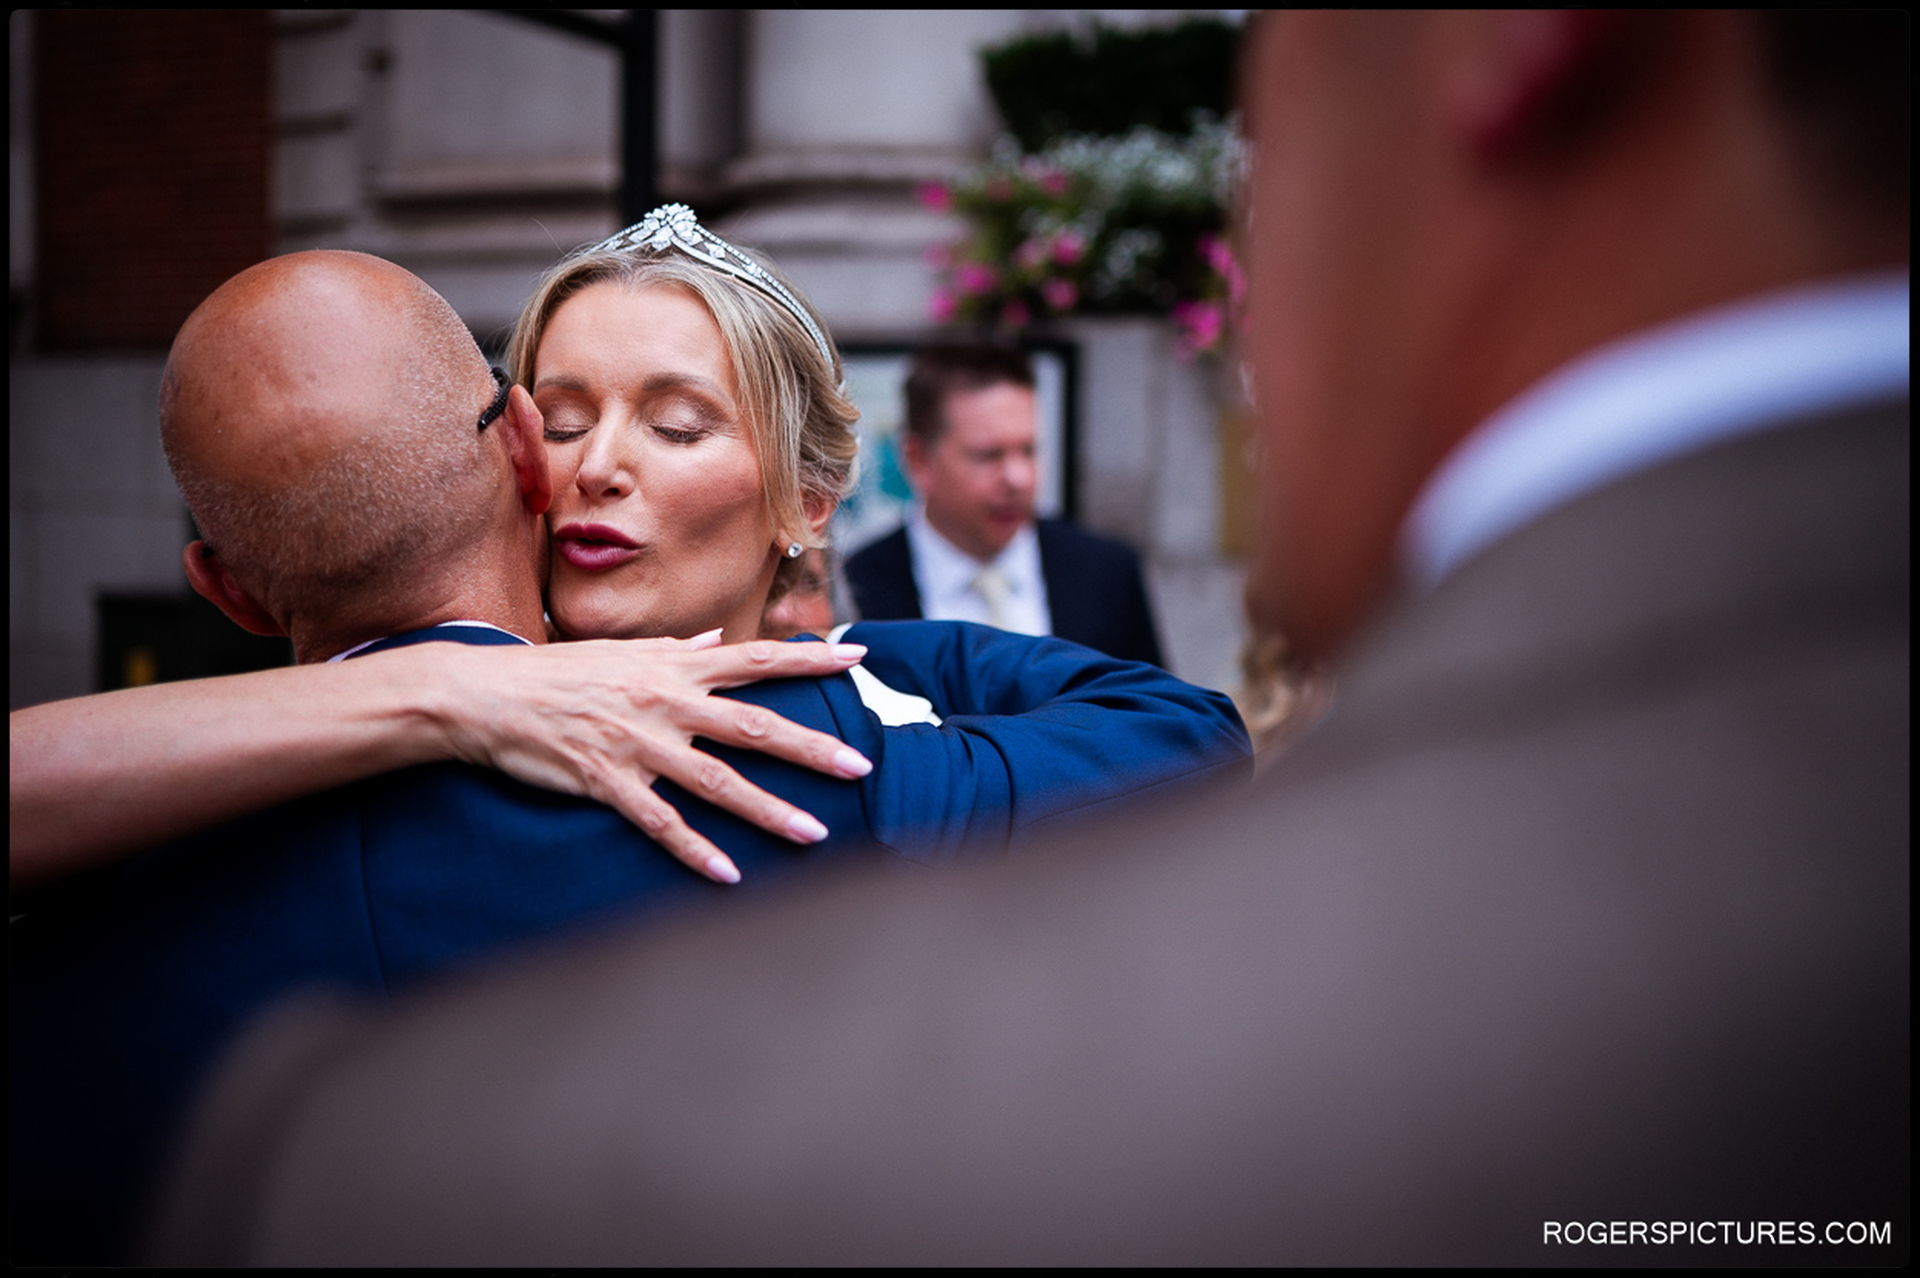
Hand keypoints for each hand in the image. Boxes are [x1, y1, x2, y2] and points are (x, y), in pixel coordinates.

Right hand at [431, 632, 872, 883]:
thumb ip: (676, 650)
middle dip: (812, 747)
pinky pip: (662, 823)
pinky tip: (729, 876)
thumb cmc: (557, 671)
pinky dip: (696, 851)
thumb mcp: (622, 651)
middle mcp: (665, 701)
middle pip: (755, 725)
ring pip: (718, 782)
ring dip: (770, 810)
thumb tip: (716, 641)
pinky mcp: (608, 782)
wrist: (486, 695)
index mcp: (674, 665)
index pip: (756, 658)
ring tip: (815, 832)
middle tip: (861, 765)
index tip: (857, 658)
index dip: (808, 659)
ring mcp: (639, 744)